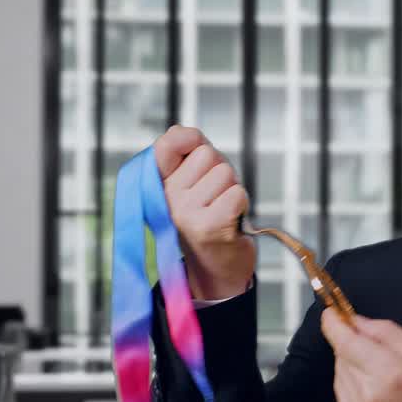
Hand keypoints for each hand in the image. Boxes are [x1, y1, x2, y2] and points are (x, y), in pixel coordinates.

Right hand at [152, 125, 255, 300]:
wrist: (217, 269)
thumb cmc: (210, 217)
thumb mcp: (194, 183)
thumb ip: (189, 152)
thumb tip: (184, 132)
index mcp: (159, 184)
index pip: (167, 144)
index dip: (187, 137)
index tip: (195, 147)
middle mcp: (166, 198)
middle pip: (208, 154)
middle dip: (221, 170)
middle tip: (216, 196)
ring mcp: (185, 213)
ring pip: (225, 173)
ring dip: (233, 189)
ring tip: (223, 209)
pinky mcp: (209, 226)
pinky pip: (237, 193)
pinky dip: (242, 204)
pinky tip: (232, 220)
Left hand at [320, 308, 401, 401]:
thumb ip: (387, 333)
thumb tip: (357, 322)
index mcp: (389, 372)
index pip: (346, 342)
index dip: (333, 324)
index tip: (332, 313)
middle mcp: (368, 393)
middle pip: (341, 355)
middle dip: (351, 344)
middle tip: (373, 347)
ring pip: (339, 373)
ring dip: (351, 364)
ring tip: (379, 371)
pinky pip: (342, 392)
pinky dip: (352, 382)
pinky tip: (373, 387)